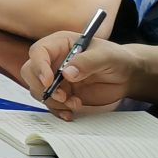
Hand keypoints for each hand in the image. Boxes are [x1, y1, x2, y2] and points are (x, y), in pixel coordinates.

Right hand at [23, 30, 140, 118]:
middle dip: (42, 87)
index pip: (38, 52)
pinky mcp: (63, 93)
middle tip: (62, 96)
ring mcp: (56, 78)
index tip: (49, 81)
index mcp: (60, 44)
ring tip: (76, 103)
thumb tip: (66, 73)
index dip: (39, 66)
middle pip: (31, 72)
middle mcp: (53, 60)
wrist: (127, 76)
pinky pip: (51, 103)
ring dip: (54, 101)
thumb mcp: (105, 56)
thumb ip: (87, 62)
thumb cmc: (116, 58)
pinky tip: (71, 113)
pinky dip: (58, 110)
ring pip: (38, 90)